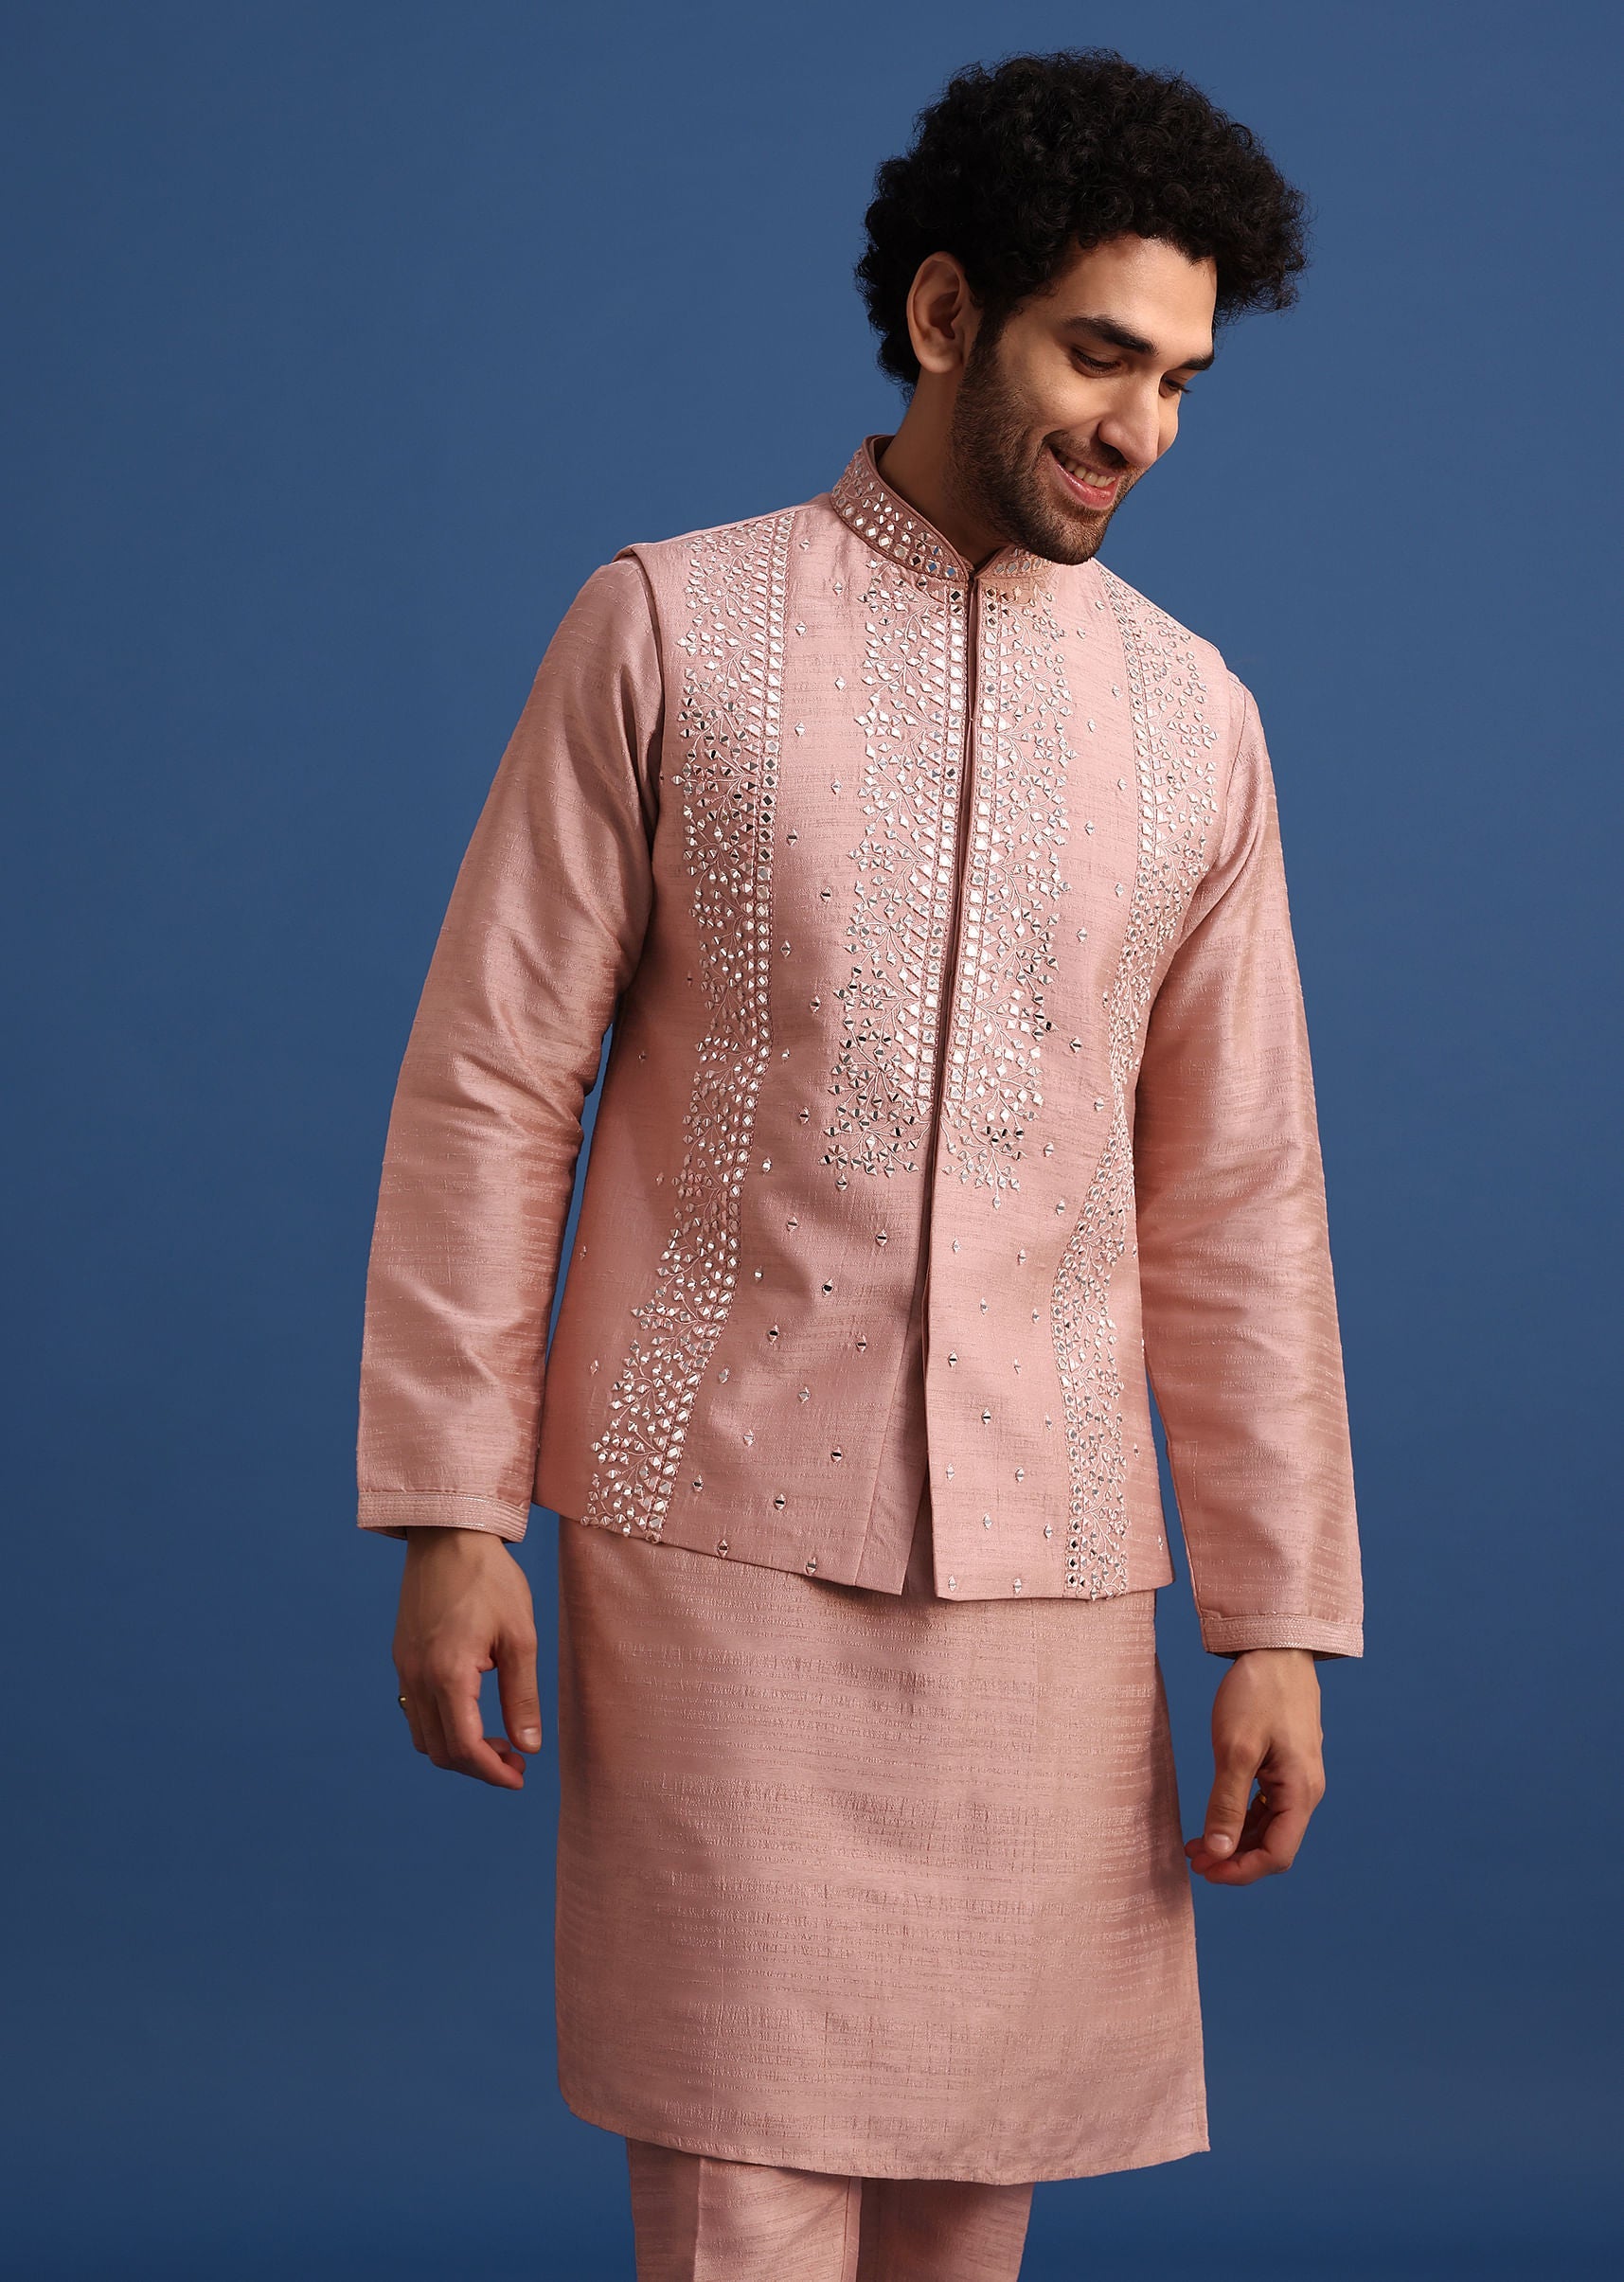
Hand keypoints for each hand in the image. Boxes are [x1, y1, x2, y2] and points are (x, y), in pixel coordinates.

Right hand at [392, 1528, 541, 1789]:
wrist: (449, 1535)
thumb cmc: (490, 1580)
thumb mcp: (520, 1636)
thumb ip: (522, 1696)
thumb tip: (529, 1747)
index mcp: (449, 1673)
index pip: (464, 1747)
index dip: (493, 1772)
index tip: (520, 1777)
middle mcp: (417, 1676)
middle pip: (441, 1751)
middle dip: (479, 1766)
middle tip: (516, 1759)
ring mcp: (404, 1667)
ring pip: (423, 1736)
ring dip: (458, 1749)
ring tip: (497, 1739)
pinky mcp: (401, 1657)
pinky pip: (414, 1710)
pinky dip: (441, 1726)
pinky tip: (472, 1711)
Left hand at [1185, 1647, 1324, 1884]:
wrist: (1275, 1648)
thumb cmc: (1258, 1693)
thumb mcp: (1235, 1749)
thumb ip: (1227, 1803)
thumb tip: (1218, 1852)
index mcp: (1301, 1791)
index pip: (1277, 1855)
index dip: (1240, 1870)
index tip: (1204, 1871)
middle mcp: (1306, 1791)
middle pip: (1274, 1845)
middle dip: (1234, 1859)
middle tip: (1193, 1860)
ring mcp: (1297, 1778)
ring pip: (1269, 1827)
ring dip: (1235, 1840)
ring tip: (1196, 1845)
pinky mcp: (1285, 1764)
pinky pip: (1267, 1805)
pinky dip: (1242, 1818)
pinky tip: (1215, 1819)